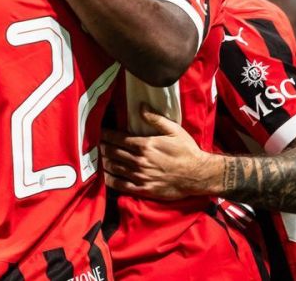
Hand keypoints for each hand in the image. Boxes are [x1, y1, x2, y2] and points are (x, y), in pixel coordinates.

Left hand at [100, 105, 220, 199]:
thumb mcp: (174, 130)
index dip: (107, 135)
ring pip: (114, 168)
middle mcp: (139, 161)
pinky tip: (106, 176)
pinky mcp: (143, 189)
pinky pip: (121, 185)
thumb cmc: (187, 151)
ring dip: (104, 161)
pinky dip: (110, 180)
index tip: (100, 132)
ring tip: (100, 157)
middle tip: (96, 144)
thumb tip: (141, 106)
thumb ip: (155, 119)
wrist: (199, 175)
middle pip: (113, 153)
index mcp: (145, 145)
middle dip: (103, 147)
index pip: (118, 138)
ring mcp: (140, 176)